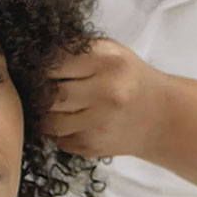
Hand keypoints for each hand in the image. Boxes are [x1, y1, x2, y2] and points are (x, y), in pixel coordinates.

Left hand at [43, 39, 172, 159]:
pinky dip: (56, 129)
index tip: (35, 64)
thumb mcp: (111, 51)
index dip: (39, 63)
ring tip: (51, 103)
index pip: (54, 61)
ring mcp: (98, 124)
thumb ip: (76, 49)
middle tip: (36, 85)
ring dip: (44, 112)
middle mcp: (104, 93)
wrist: (161, 117)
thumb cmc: (130, 78)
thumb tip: (34, 54)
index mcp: (107, 62)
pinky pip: (57, 138)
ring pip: (47, 120)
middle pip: (49, 93)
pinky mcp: (92, 146)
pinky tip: (68, 119)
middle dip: (38, 89)